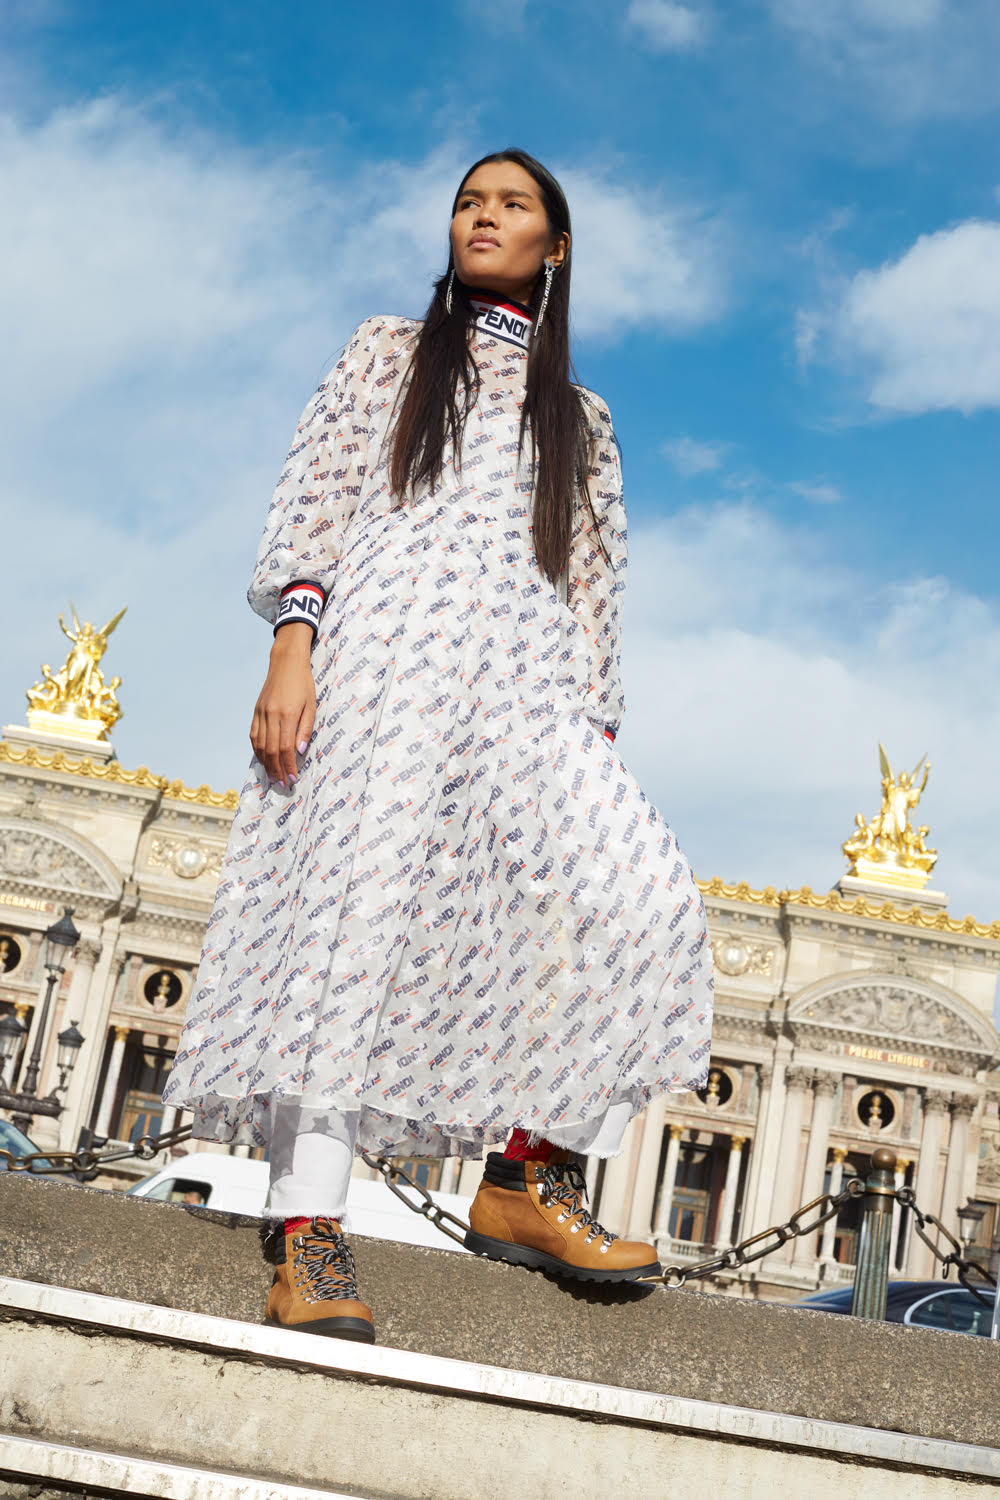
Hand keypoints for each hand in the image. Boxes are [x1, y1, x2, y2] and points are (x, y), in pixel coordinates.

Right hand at [250, 624, 315, 786]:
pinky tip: (263, 760)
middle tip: (283, 784)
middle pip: (271, 750)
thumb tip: (299, 752)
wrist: (286, 663)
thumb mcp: (311, 706)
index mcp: (287, 714)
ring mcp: (261, 713)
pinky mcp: (256, 711)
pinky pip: (254, 735)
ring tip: (273, 777)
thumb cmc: (304, 684)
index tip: (293, 779)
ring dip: (266, 764)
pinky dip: (257, 750)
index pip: (286, 748)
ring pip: (260, 745)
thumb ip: (305, 730)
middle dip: (277, 770)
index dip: (288, 766)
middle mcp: (271, 715)